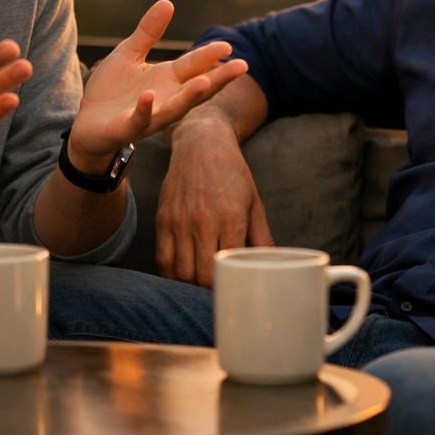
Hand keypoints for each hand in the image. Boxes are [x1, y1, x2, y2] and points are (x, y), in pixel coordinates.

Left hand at [68, 0, 248, 168]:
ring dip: (190, 97)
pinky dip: (146, 109)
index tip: (229, 45)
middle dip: (219, 79)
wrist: (86, 124)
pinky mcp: (127, 128)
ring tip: (205, 82)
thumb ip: (148, 32)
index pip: (194, 65)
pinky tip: (149, 96)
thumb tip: (167, 2)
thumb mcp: (129, 54)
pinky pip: (139, 119)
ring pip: (175, 108)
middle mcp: (165, 98)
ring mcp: (149, 115)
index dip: (210, 55)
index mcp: (167, 79)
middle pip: (197, 88)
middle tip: (242, 67)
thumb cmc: (111, 91)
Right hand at [155, 115, 273, 286]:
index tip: (234, 291)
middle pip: (201, 276)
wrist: (201, 143)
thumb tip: (272, 263)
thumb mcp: (254, 202)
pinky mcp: (163, 219)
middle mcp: (202, 222)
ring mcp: (179, 221)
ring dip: (190, 284)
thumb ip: (262, 237)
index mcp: (230, 218)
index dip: (229, 286)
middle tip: (219, 291)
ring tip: (201, 284)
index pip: (226, 269)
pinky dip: (170, 273)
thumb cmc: (231, 172)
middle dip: (210, 290)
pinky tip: (181, 274)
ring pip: (180, 272)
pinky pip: (162, 258)